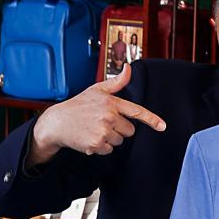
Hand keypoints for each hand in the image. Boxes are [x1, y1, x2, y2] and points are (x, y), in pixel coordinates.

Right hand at [29, 63, 165, 164]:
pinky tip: (89, 137)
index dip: (152, 120)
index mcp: (110, 103)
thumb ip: (116, 82)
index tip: (162, 126)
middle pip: (130, 131)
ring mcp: (102, 131)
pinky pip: (109, 150)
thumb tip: (128, 68)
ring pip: (120, 141)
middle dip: (120, 129)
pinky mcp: (96, 144)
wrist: (56, 123)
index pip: (136, 111)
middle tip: (102, 123)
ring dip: (110, 138)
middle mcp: (108, 116)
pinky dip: (101, 147)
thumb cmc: (78, 106)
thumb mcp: (96, 90)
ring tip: (94, 129)